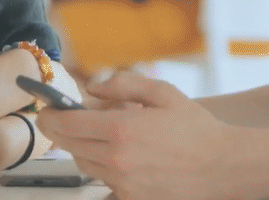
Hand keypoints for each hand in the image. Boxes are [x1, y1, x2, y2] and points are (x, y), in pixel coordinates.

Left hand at [37, 71, 239, 199]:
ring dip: (82, 149)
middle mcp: (117, 159)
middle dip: (60, 131)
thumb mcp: (162, 93)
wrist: (223, 166)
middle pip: (70, 146)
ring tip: (100, 135)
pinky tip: (116, 157)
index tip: (45, 110)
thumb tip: (92, 88)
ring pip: (84, 165)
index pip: (67, 124)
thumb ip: (123, 84)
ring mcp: (122, 184)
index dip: (50, 116)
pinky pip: (102, 183)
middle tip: (60, 120)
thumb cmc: (196, 128)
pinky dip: (101, 169)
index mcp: (122, 129)